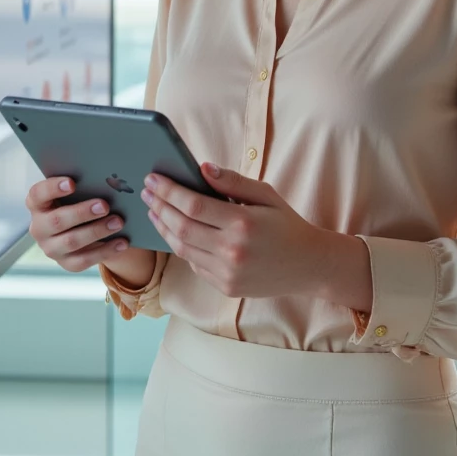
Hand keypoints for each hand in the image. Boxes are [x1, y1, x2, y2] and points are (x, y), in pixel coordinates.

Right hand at [26, 175, 134, 272]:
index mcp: (37, 204)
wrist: (80, 228)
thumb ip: (83, 186)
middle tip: (104, 205)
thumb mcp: (75, 193)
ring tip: (118, 222)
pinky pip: (85, 260)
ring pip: (71, 242)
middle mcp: (39, 228)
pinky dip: (105, 251)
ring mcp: (51, 248)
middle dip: (82, 213)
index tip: (72, 183)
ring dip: (97, 231)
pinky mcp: (66, 263)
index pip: (38, 194)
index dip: (53, 188)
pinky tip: (122, 242)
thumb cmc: (77, 201)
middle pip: (56, 221)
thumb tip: (107, 181)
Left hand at [142, 162, 340, 300]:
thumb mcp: (266, 195)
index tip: (153, 178)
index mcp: (242, 223)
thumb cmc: (286, 224)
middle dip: (159, 206)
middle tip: (147, 192)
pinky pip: (194, 264)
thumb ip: (233, 181)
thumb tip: (201, 168)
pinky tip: (176, 231)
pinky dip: (181, 246)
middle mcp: (232, 251)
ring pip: (182, 248)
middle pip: (182, 227)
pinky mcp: (226, 287)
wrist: (309, 265)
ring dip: (164, 227)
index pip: (193, 204)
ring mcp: (227, 273)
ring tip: (155, 210)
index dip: (169, 190)